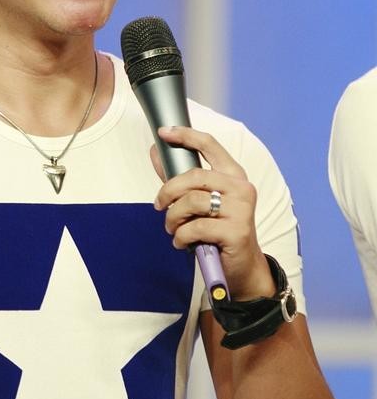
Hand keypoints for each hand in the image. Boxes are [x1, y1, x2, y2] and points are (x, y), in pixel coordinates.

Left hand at [151, 126, 274, 300]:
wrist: (242, 266)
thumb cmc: (218, 230)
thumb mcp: (200, 202)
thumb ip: (179, 178)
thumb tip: (156, 152)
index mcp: (234, 175)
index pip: (210, 145)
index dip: (186, 135)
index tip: (164, 132)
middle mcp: (241, 188)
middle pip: (194, 176)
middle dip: (168, 191)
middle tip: (159, 206)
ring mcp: (241, 209)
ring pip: (192, 202)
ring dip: (173, 218)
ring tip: (172, 228)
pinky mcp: (236, 231)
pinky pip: (195, 227)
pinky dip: (181, 236)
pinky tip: (182, 242)